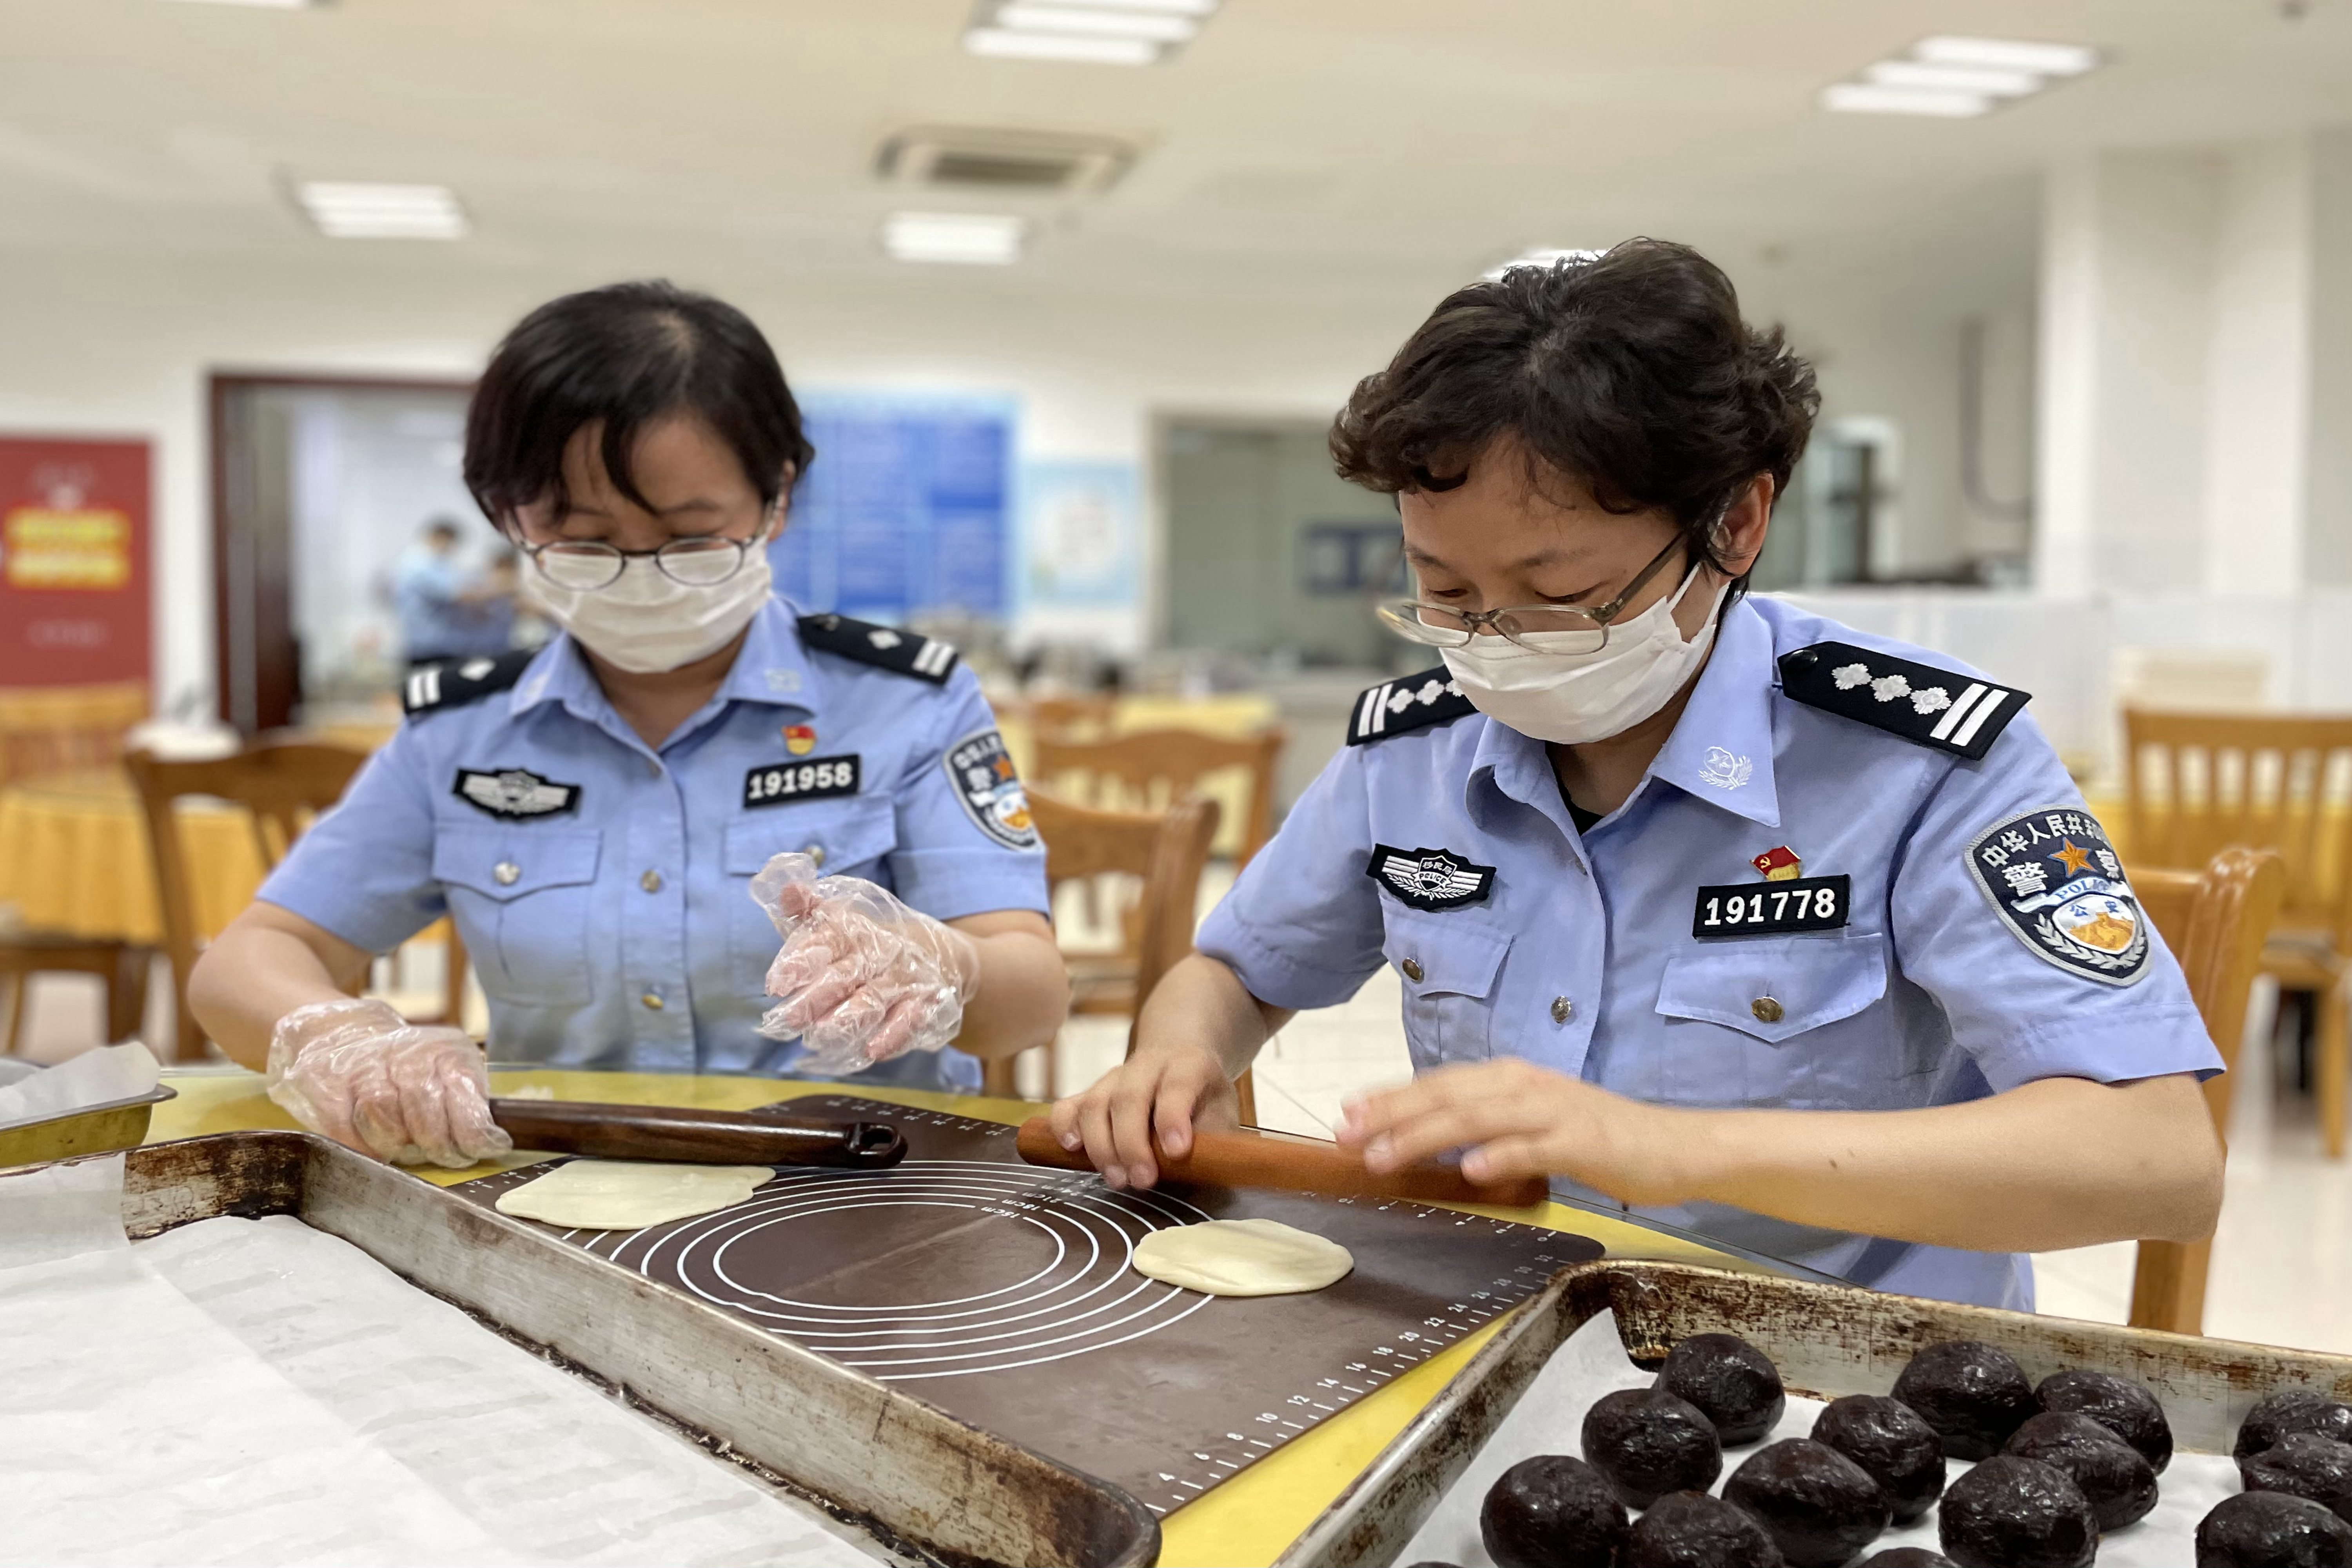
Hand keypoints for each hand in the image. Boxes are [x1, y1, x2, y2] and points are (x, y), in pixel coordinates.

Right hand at [266, 997, 511, 1168]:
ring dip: (399, 1149)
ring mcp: (363, 1071)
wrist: (341, 1032)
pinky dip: (363, 1149)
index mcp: (445, 1053)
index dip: (476, 1137)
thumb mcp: (449, 1067)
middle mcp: (406, 1058)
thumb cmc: (406, 1064)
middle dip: (439, 1150)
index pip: (467, 1104)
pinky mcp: (327, 1087)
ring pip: (387, 1128)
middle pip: (428, 1123)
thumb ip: (470, 1100)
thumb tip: (492, 1142)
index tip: (487, 1148)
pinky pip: (348, 1134)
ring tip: (406, 1147)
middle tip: (444, 1155)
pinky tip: (374, 1146)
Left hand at [751, 853, 981, 1073]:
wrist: (943, 956)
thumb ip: (812, 911)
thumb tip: (786, 889)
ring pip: (875, 997)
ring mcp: (904, 978)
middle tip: (788, 1018)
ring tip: (823, 1034)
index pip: (828, 940)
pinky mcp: (925, 1002)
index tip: (776, 983)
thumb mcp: (845, 923)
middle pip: (846, 974)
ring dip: (850, 1016)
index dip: (802, 960)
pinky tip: (874, 1050)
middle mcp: (881, 953)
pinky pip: (911, 1018)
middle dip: (816, 996)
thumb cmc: (876, 945)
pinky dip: (894, 1034)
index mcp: (856, 933)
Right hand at [1046, 1042, 1239, 1189]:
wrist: (1179, 1059)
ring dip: (1101, 1145)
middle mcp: (1147, 1065)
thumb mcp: (1223, 1112)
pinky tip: (1073, 1149)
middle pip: (1129, 1097)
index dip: (1173, 1117)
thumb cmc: (1203, 1098)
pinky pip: (1068, 1105)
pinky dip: (1065, 1126)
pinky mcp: (1090, 1091)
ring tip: (1116, 1178)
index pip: (1178, 1084)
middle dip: (1132, 1143)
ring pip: (1096, 1103)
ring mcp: (1114, 1077)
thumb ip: (1216, 1139)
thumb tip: (1208, 1175)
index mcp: (1188, 1064)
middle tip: (1142, 1180)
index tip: (1176, 1151)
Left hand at [1335, 1059, 1691, 1205]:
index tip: (1347, 1113)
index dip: (1391, 1098)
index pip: (1440, 1084)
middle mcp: (1526, 1086)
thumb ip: (1488, 1126)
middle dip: (1391, 1114)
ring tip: (1383, 1155)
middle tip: (1346, 1134)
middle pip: (1447, 1095)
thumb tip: (1434, 1138)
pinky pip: (1534, 1148)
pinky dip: (1500, 1157)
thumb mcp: (1534, 1125)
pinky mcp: (1582, 1142)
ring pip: (1477, 1118)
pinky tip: (1469, 1170)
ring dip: (1425, 1135)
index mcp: (1511, 1080)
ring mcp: (1553, 1112)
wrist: (1673, 1147)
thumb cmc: (1599, 1139)